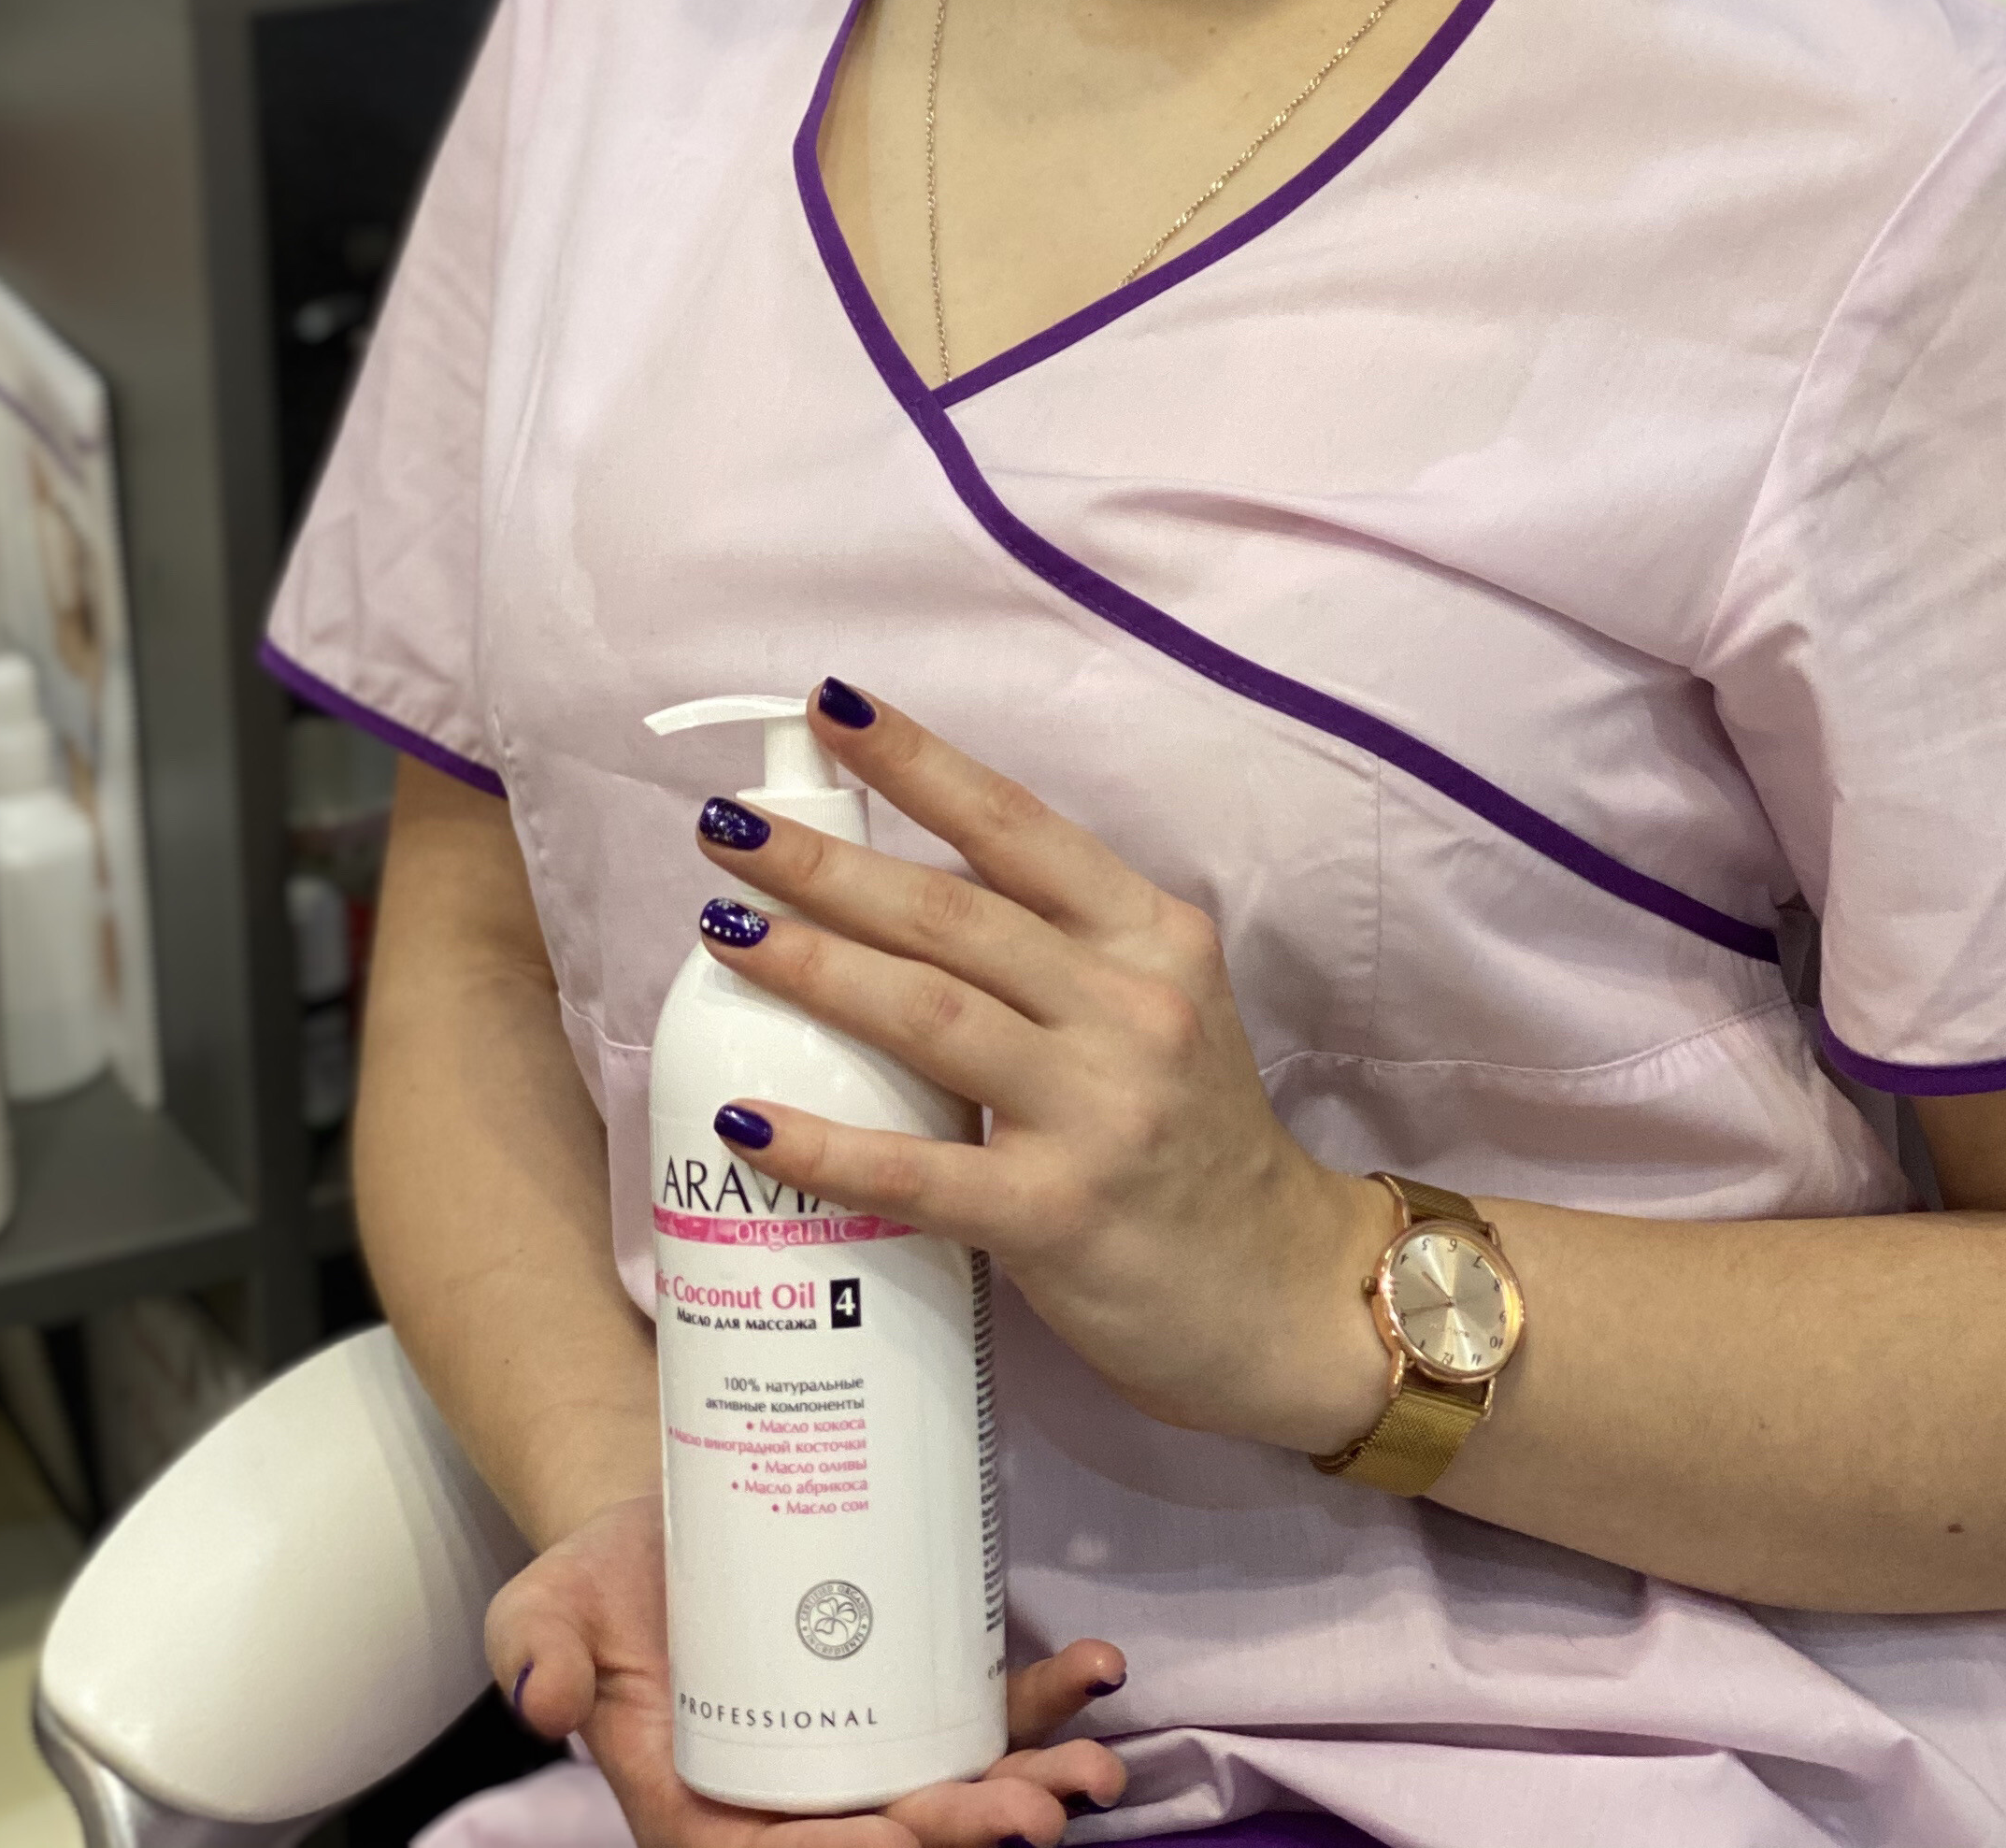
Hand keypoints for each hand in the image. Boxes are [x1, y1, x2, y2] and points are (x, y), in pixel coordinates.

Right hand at [488, 1497, 1126, 1847]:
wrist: (664, 1509)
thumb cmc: (596, 1581)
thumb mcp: (541, 1605)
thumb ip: (535, 1650)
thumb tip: (542, 1701)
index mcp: (707, 1818)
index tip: (909, 1844)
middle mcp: (799, 1803)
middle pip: (893, 1840)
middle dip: (968, 1836)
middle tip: (1035, 1815)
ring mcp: (866, 1749)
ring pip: (957, 1789)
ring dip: (1033, 1788)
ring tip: (1094, 1774)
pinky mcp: (911, 1688)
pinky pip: (985, 1713)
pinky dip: (1045, 1704)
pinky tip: (1096, 1674)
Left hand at [690, 684, 1391, 1454]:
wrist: (1284, 1296)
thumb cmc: (1196, 1139)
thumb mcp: (1159, 1008)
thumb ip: (1058, 948)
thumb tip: (899, 893)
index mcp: (1152, 939)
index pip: (1018, 826)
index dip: (918, 763)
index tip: (831, 709)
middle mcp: (1131, 1009)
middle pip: (953, 913)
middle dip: (827, 863)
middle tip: (725, 827)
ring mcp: (1097, 1113)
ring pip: (930, 1014)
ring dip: (813, 965)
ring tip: (720, 929)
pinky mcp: (1058, 1219)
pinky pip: (919, 1173)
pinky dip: (825, 1144)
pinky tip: (746, 1120)